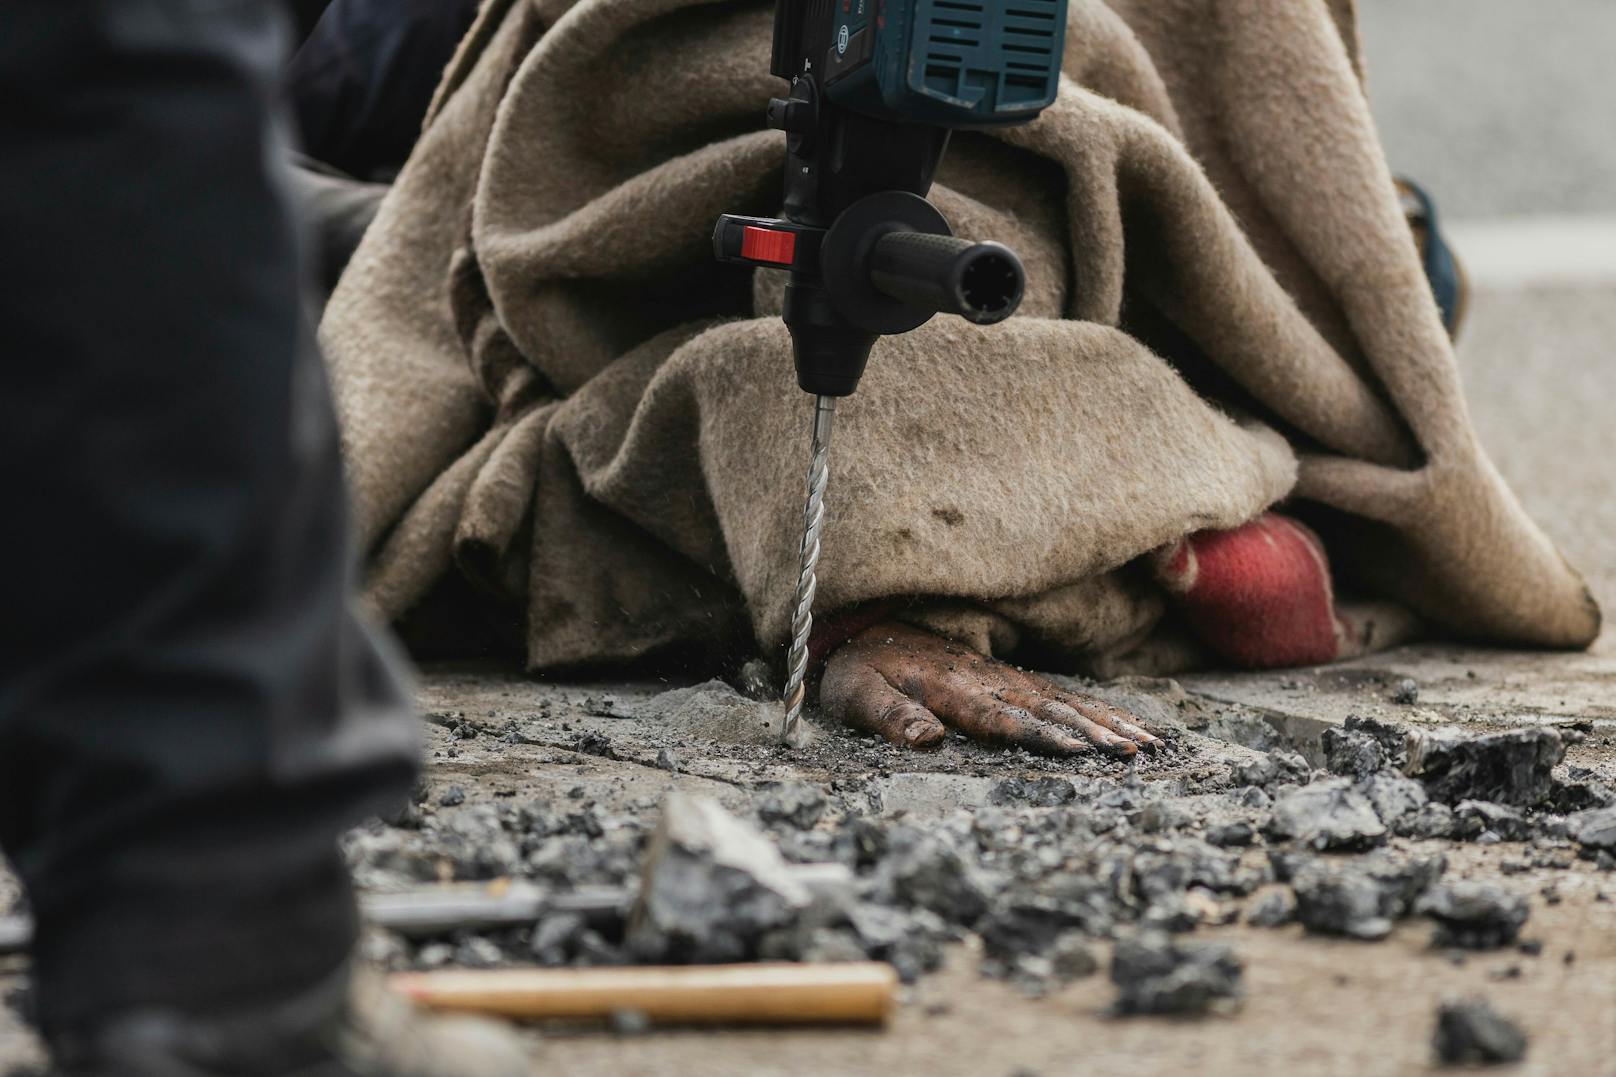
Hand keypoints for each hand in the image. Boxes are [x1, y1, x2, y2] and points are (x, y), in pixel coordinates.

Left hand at [819, 623, 1162, 756]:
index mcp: (950, 687)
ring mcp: (1001, 676)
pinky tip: (1125, 727)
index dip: (1040, 733)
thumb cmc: (860, 670)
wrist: (864, 626)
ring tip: (1147, 743)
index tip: (1078, 750)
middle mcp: (985, 679)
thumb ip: (890, 716)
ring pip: (1062, 699)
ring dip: (1106, 721)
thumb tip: (927, 740)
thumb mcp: (857, 694)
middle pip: (1047, 708)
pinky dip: (1096, 710)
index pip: (1001, 716)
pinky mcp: (1008, 677)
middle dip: (1093, 731)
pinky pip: (1059, 694)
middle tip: (1135, 753)